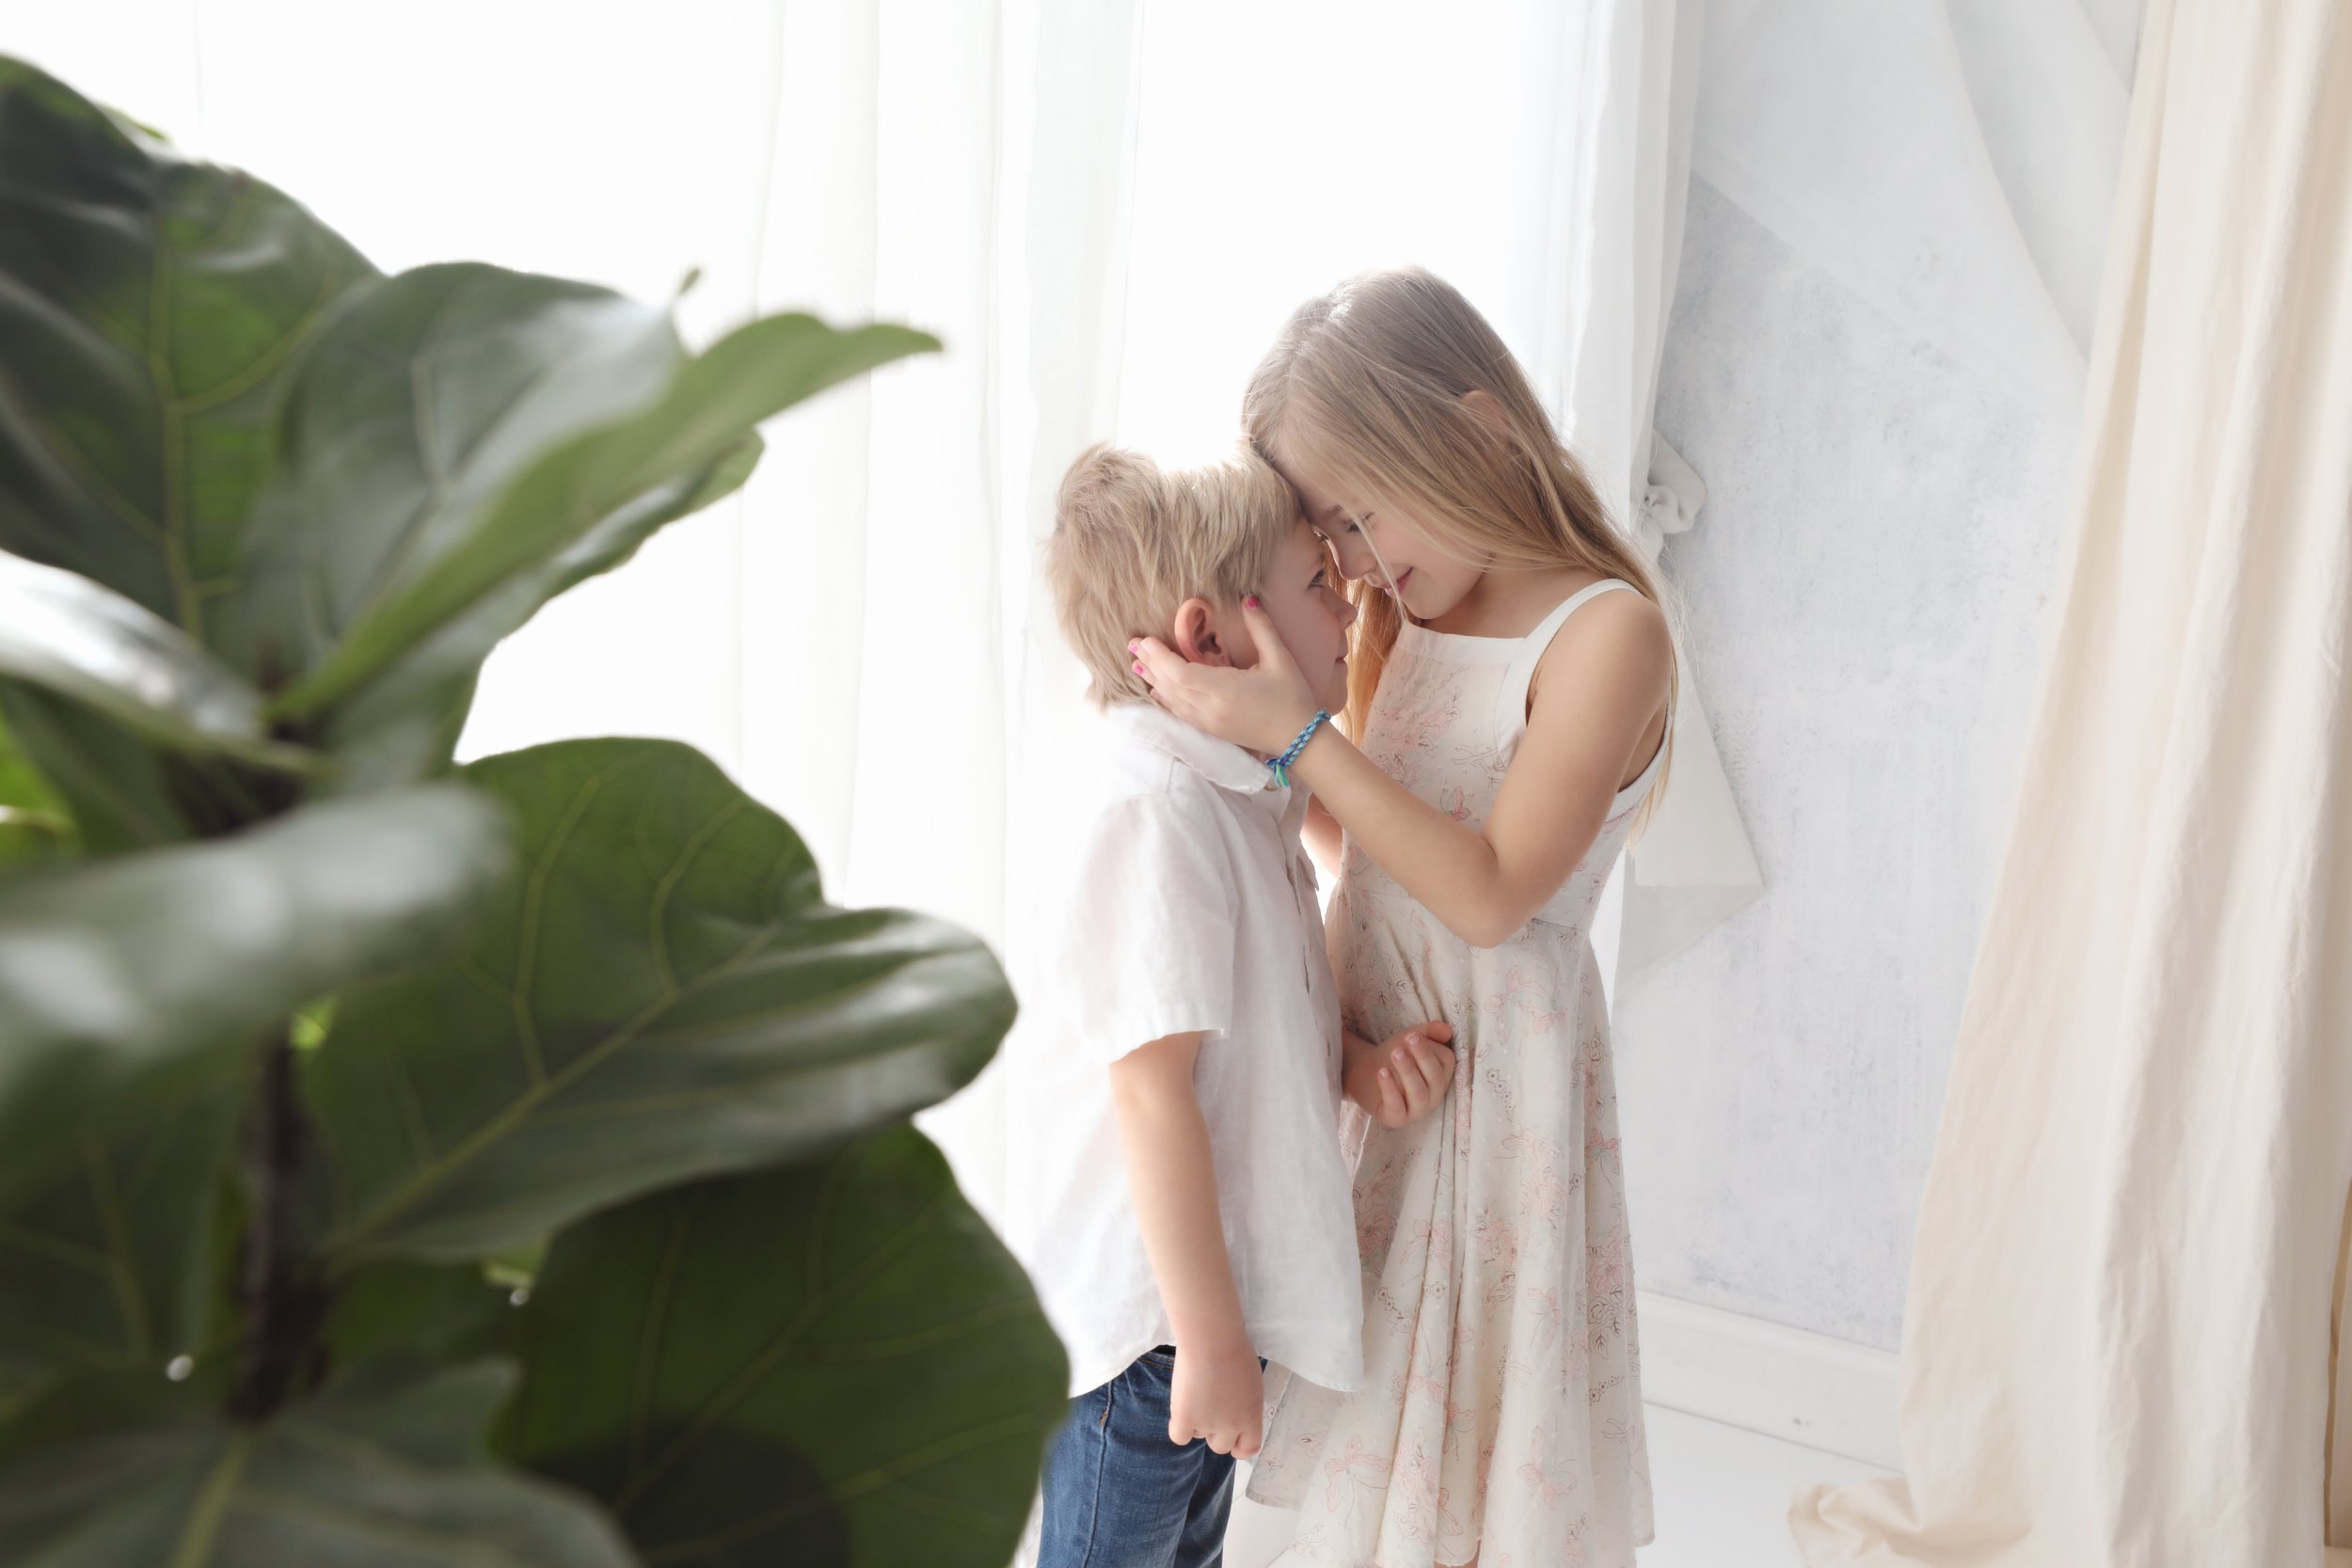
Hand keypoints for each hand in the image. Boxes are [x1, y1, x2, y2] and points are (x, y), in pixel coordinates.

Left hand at [1132, 599, 1321, 754]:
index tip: (1146, 640)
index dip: (1160, 657)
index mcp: (1226, 690)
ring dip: (1154, 681)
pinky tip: (1156, 691)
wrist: (1300, 739)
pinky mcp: (1212, 731)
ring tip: (1137, 664)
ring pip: (1172, 701)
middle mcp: (1211, 709)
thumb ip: (1261, 628)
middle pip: (1170, 686)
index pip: (1181, 673)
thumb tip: (1247, 599)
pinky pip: (1181, 714)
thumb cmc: (1292, 697)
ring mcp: (1210, 723)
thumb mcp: (1280, 659)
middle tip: (1132, 645)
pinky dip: (1165, 700)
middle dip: (1150, 664)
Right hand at [1168, 1338, 1263, 1457]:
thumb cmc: (1234, 1351)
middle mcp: (1231, 1425)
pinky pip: (1179, 1437)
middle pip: (1221, 1446)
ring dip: (1196, 1421)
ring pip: (1199, 1435)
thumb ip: (1245, 1402)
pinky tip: (1181, 1409)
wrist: (1211, 1341)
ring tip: (1195, 1394)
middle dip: (1215, 1432)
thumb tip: (1235, 1409)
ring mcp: (1207, 1424)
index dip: (1240, 1446)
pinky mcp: (1185, 1418)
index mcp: (1251, 1416)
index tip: (1234, 1438)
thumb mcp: (1252, 1381)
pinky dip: (1179, 1427)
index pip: (1250, 1448)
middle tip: (1209, 1409)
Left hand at [1346, 1022, 1456, 1128]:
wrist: (1366, 1072)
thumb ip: (1430, 1032)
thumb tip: (1447, 1030)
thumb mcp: (1411, 1039)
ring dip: (1408, 1071)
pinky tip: (1382, 1072)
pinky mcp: (1395, 1118)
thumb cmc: (1395, 1055)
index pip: (1446, 1063)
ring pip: (1419, 1093)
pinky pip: (1397, 1106)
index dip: (1430, 1048)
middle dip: (1423, 1057)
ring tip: (1395, 1052)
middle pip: (1436, 1079)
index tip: (1412, 1035)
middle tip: (1407, 1040)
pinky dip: (1390, 1088)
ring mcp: (1416, 1110)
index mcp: (1441, 1076)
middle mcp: (1434, 1096)